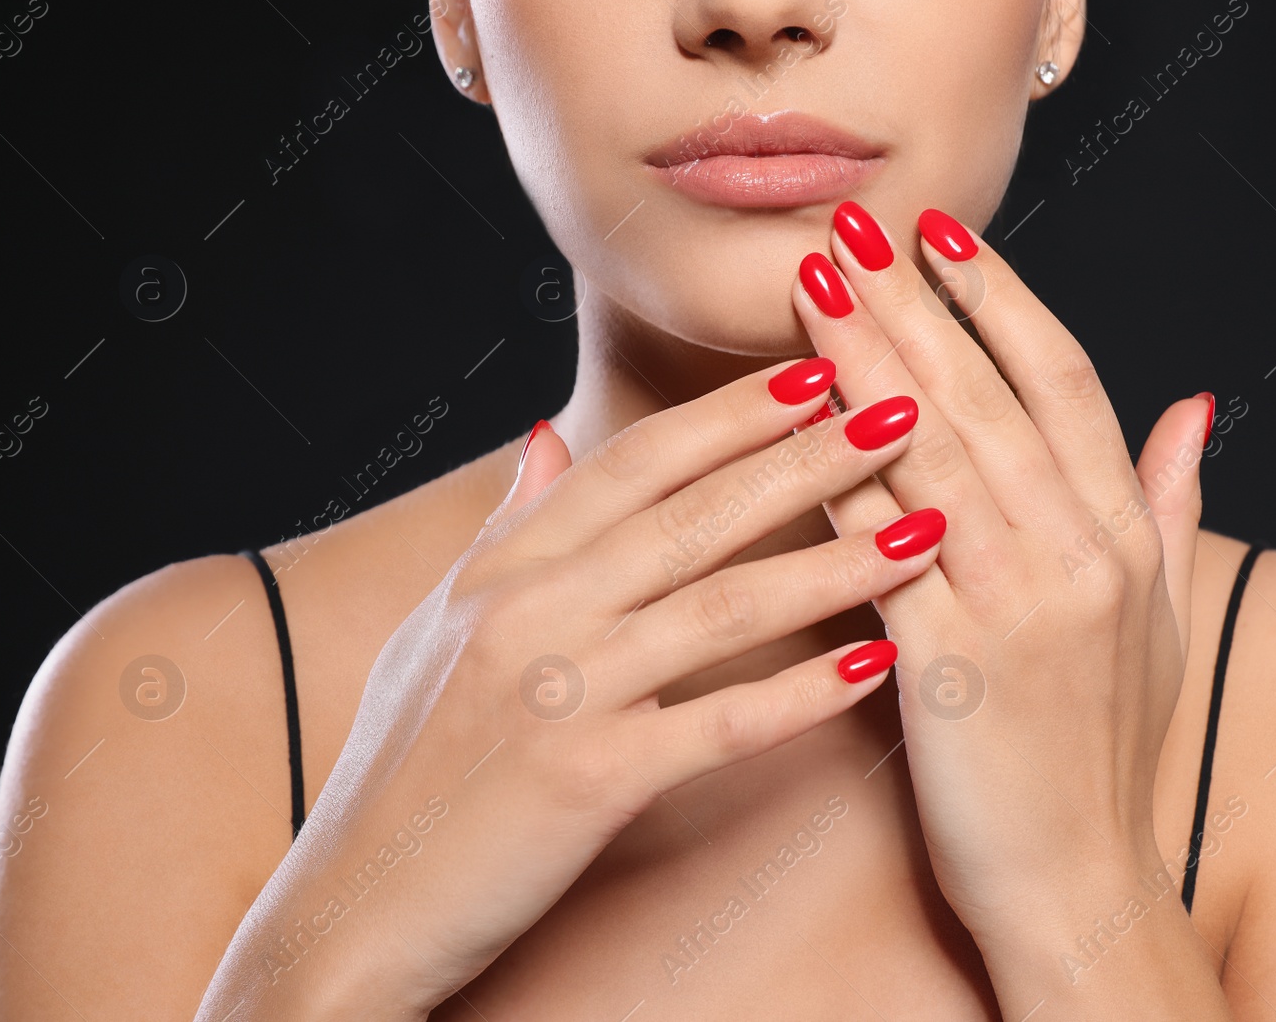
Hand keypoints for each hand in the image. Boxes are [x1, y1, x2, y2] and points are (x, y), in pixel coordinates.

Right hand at [196, 360, 947, 1019]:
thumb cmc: (403, 768)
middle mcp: (530, 608)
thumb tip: (549, 434)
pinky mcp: (585, 779)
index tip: (816, 367)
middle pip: (694, 511)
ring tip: (926, 524)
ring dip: (835, 560)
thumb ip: (507, 528)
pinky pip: (717, 722)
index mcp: (503, 567)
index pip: (636, 462)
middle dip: (807, 456)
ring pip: (721, 602)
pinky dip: (802, 693)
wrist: (350, 907)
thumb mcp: (437, 624)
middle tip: (902, 407)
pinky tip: (876, 663)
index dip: (731, 413)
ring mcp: (558, 689)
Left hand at [790, 202, 1211, 943]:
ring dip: (864, 362)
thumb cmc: (1107, 749)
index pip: (1062, 379)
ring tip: (810, 289)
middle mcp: (1079, 555)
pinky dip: (835, 480)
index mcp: (1123, 535)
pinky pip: (882, 550)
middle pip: (985, 397)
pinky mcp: (949, 666)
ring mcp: (1017, 608)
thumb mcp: (1166, 618)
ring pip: (931, 453)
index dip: (1000, 297)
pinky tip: (788, 422)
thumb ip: (1169, 502)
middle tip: (847, 229)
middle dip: (910, 302)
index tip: (941, 233)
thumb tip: (1196, 402)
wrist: (1079, 881)